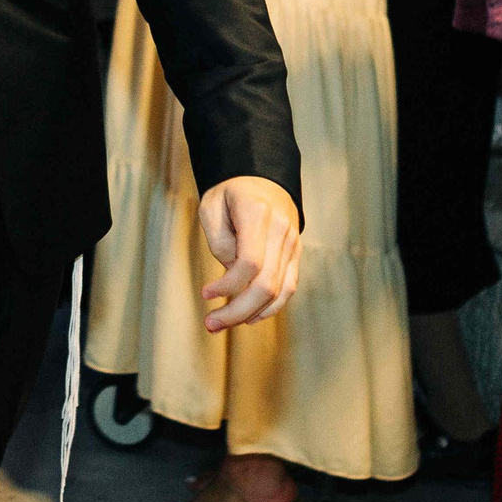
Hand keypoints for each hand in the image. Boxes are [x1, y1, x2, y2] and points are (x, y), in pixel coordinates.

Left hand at [197, 176, 298, 329]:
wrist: (262, 177)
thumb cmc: (230, 192)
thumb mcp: (211, 205)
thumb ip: (219, 240)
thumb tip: (232, 274)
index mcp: (258, 213)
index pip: (250, 262)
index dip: (228, 285)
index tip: (205, 294)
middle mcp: (281, 231)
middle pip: (266, 284)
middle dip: (237, 311)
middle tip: (210, 324)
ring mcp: (292, 244)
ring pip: (279, 291)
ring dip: (251, 314)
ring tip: (224, 323)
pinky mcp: (296, 255)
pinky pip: (288, 288)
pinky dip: (270, 307)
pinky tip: (249, 317)